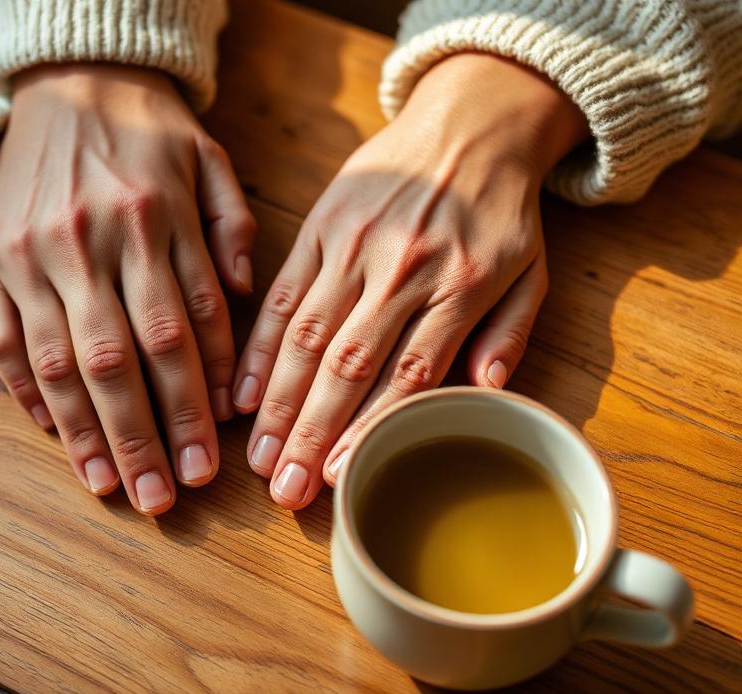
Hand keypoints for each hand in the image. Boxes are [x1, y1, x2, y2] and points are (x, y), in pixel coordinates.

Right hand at [0, 64, 255, 514]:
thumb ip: (230, 233)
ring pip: (58, 362)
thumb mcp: (209, 163)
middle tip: (163, 498)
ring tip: (111, 487)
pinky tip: (56, 437)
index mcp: (152, 220)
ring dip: (86, 434)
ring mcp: (30, 255)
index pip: (182, 331)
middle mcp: (88, 243)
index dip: (195, 404)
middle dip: (144, 437)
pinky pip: (1, 341)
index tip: (210, 462)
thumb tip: (240, 310)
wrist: (67, 82)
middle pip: (120, 360)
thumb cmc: (148, 135)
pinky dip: (27, 393)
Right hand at [232, 53, 587, 509]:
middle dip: (310, 433)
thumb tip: (482, 394)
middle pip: (347, 364)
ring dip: (279, 402)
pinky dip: (259, 347)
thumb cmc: (500, 213)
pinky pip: (283, 294)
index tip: (336, 479)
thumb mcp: (531, 271)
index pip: (408, 374)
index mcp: (459, 286)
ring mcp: (353, 247)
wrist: (468, 124)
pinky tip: (242, 393)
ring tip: (257, 456)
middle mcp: (400, 269)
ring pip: (306, 335)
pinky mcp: (321, 228)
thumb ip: (508, 334)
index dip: (367, 429)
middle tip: (283, 489)